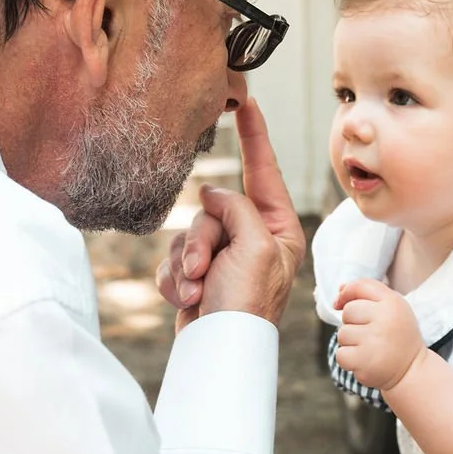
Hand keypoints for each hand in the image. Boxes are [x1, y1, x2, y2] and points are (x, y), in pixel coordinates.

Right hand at [156, 100, 304, 330]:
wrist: (219, 351)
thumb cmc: (248, 304)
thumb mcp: (254, 246)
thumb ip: (236, 209)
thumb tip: (212, 199)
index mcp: (279, 229)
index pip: (264, 172)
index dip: (255, 136)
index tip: (247, 102)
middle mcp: (253, 239)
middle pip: (213, 208)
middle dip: (201, 238)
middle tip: (204, 268)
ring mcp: (224, 257)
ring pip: (188, 233)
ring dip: (185, 262)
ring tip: (196, 289)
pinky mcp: (198, 275)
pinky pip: (174, 257)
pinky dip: (174, 277)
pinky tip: (186, 298)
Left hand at [332, 279, 423, 389]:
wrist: (412, 370)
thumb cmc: (397, 335)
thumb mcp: (392, 307)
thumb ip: (367, 294)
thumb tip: (340, 288)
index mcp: (393, 302)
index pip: (359, 286)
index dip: (346, 293)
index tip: (341, 303)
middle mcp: (385, 319)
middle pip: (348, 311)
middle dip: (352, 322)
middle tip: (369, 333)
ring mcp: (375, 341)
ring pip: (342, 334)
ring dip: (350, 342)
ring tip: (369, 348)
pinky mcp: (365, 362)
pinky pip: (341, 354)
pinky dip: (348, 359)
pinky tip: (364, 360)